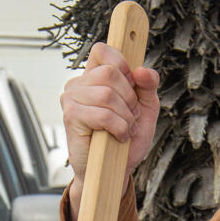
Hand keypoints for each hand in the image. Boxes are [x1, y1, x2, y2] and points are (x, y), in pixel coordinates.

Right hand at [60, 42, 159, 219]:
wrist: (115, 170)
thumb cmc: (126, 139)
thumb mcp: (145, 109)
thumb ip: (148, 86)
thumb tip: (142, 71)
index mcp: (94, 75)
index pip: (103, 50)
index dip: (122, 64)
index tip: (132, 85)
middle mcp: (79, 83)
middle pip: (110, 73)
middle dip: (129, 98)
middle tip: (131, 116)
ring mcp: (71, 99)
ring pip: (107, 94)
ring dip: (125, 116)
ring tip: (125, 129)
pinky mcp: (71, 117)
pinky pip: (102, 114)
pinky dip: (119, 127)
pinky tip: (118, 137)